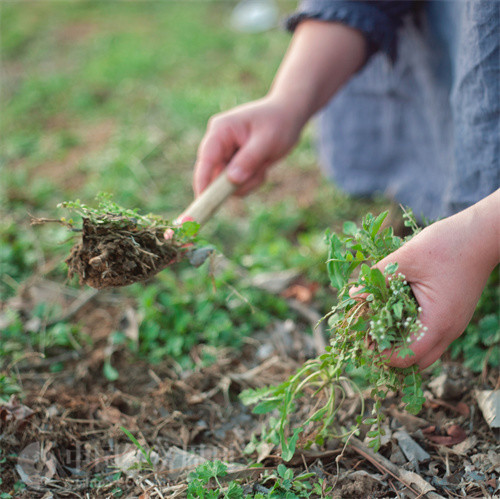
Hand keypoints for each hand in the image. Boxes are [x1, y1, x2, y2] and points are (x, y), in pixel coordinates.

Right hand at [193, 96, 304, 195]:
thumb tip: (232, 180)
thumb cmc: (279, 122)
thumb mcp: (266, 141)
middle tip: (258, 171)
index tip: (202, 201)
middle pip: (215, 175)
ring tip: (264, 164)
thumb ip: (249, 160)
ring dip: (248, 181)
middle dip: (237, 181)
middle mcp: (219, 143)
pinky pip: (238, 183)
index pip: (206, 159)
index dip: (202, 181)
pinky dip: (252, 180)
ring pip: (228, 183)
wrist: (289, 116)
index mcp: (220, 130)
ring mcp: (226, 154)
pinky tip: (263, 165)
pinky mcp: (234, 163)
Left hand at [374, 192, 498, 368]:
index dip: (382, 354)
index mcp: (437, 321)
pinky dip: (413, 332)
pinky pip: (431, 335)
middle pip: (417, 361)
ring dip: (402, 343)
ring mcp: (454, 324)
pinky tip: (396, 313)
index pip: (407, 357)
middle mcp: (449, 330)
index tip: (363, 339)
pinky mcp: (453, 315)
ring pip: (425, 350)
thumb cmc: (447, 245)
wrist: (481, 235)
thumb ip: (378, 277)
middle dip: (391, 353)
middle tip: (369, 334)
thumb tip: (353, 295)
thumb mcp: (406, 258)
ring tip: (380, 325)